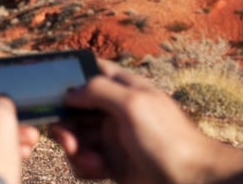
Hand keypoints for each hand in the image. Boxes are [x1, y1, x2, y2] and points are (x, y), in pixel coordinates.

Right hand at [50, 60, 242, 183]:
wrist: (194, 183)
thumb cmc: (169, 140)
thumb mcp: (132, 104)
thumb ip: (98, 89)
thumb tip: (69, 92)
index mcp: (123, 87)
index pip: (89, 70)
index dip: (68, 75)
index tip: (48, 89)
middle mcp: (115, 110)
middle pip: (73, 108)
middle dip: (65, 123)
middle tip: (68, 139)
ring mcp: (112, 137)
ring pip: (75, 136)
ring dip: (74, 149)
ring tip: (91, 161)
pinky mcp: (112, 163)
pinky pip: (84, 160)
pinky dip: (85, 166)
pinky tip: (99, 171)